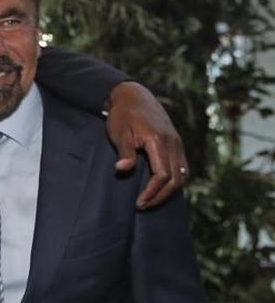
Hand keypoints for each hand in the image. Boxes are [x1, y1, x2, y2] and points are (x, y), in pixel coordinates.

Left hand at [105, 83, 187, 208]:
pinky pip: (182, 166)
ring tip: (151, 199)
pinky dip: (174, 180)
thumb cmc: (123, 115)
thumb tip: (123, 169)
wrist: (134, 96)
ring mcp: (177, 143)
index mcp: (159, 141)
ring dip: (169, 190)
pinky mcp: (176, 143)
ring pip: (182, 174)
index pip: (162, 175)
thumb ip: (124, 151)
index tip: (138, 203)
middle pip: (176, 178)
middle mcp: (173, 143)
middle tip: (143, 206)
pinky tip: (161, 188)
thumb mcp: (119, 132)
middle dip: (160, 196)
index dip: (152, 192)